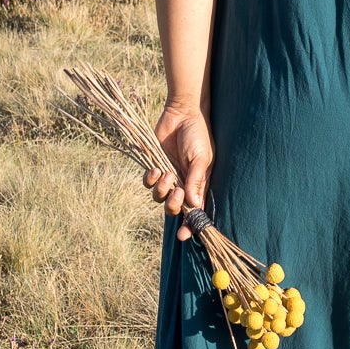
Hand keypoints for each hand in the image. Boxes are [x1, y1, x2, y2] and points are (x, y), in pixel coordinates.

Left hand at [144, 103, 213, 239]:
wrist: (182, 113)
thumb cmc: (197, 134)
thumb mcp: (201, 158)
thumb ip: (196, 181)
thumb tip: (192, 205)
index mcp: (199, 185)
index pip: (195, 212)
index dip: (190, 226)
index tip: (183, 235)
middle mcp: (183, 184)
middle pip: (174, 209)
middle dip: (172, 206)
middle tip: (175, 192)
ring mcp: (168, 177)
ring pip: (158, 198)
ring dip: (161, 189)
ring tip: (166, 173)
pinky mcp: (155, 167)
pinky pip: (148, 183)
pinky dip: (150, 179)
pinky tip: (155, 168)